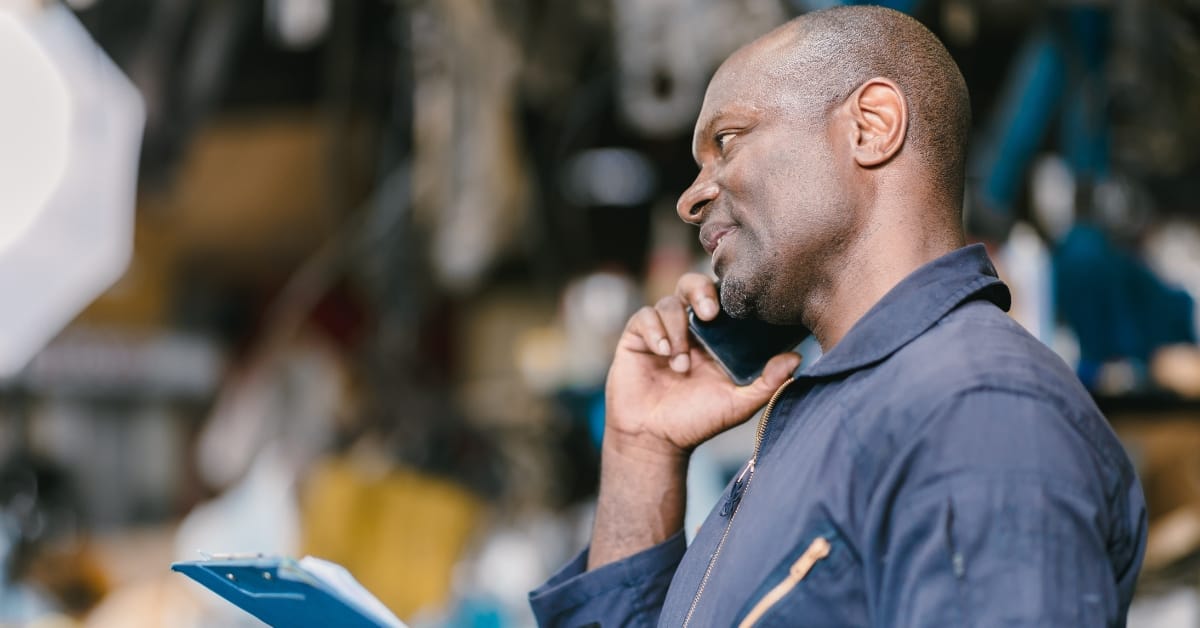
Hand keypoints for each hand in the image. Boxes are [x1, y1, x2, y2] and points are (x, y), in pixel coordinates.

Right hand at [604, 273, 801, 458]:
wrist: (654, 440)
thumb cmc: (697, 421)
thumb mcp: (737, 404)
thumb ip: (767, 383)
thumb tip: (797, 358)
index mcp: (715, 337)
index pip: (723, 299)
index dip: (729, 294)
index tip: (739, 306)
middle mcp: (689, 328)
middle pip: (693, 285)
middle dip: (701, 291)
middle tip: (710, 314)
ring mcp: (662, 331)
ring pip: (669, 303)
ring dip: (677, 330)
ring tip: (681, 364)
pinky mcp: (637, 337)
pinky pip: (645, 317)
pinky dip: (655, 331)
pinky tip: (663, 354)